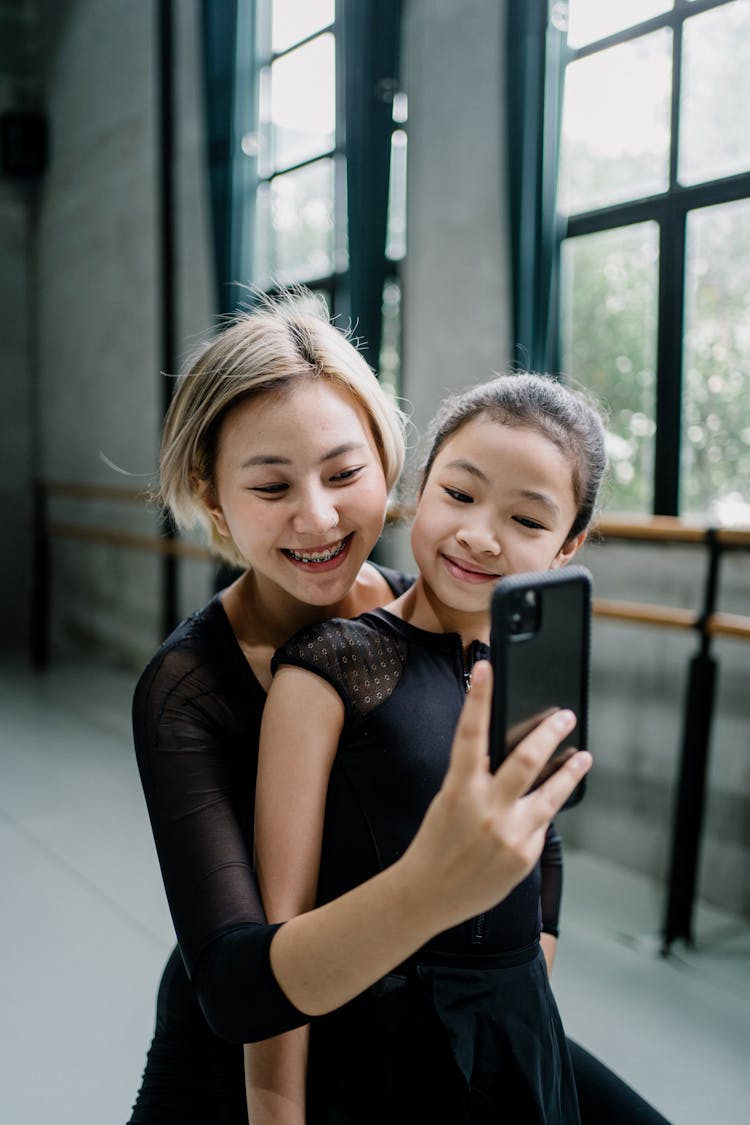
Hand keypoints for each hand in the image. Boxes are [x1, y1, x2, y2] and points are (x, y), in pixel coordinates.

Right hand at [402, 661, 591, 929]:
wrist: (429, 893)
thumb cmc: (437, 841)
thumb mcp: (449, 800)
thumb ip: (476, 778)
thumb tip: (509, 753)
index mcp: (459, 789)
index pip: (469, 733)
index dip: (477, 697)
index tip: (486, 668)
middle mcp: (487, 809)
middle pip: (526, 761)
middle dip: (550, 734)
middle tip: (566, 716)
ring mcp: (510, 834)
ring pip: (551, 794)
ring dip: (570, 772)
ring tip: (582, 756)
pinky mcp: (525, 855)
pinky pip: (541, 824)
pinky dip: (540, 813)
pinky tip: (540, 810)